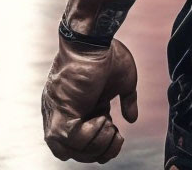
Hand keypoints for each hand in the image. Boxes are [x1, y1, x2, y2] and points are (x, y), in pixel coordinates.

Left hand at [42, 38, 138, 162]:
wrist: (94, 39)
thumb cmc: (107, 53)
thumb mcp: (123, 82)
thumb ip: (126, 101)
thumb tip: (132, 118)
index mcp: (78, 109)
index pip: (82, 144)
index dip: (102, 146)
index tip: (119, 134)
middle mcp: (65, 115)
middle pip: (74, 152)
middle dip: (100, 151)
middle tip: (117, 135)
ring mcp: (59, 114)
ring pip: (68, 150)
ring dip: (96, 145)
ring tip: (110, 125)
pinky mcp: (61, 110)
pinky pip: (70, 138)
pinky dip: (90, 135)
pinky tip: (103, 118)